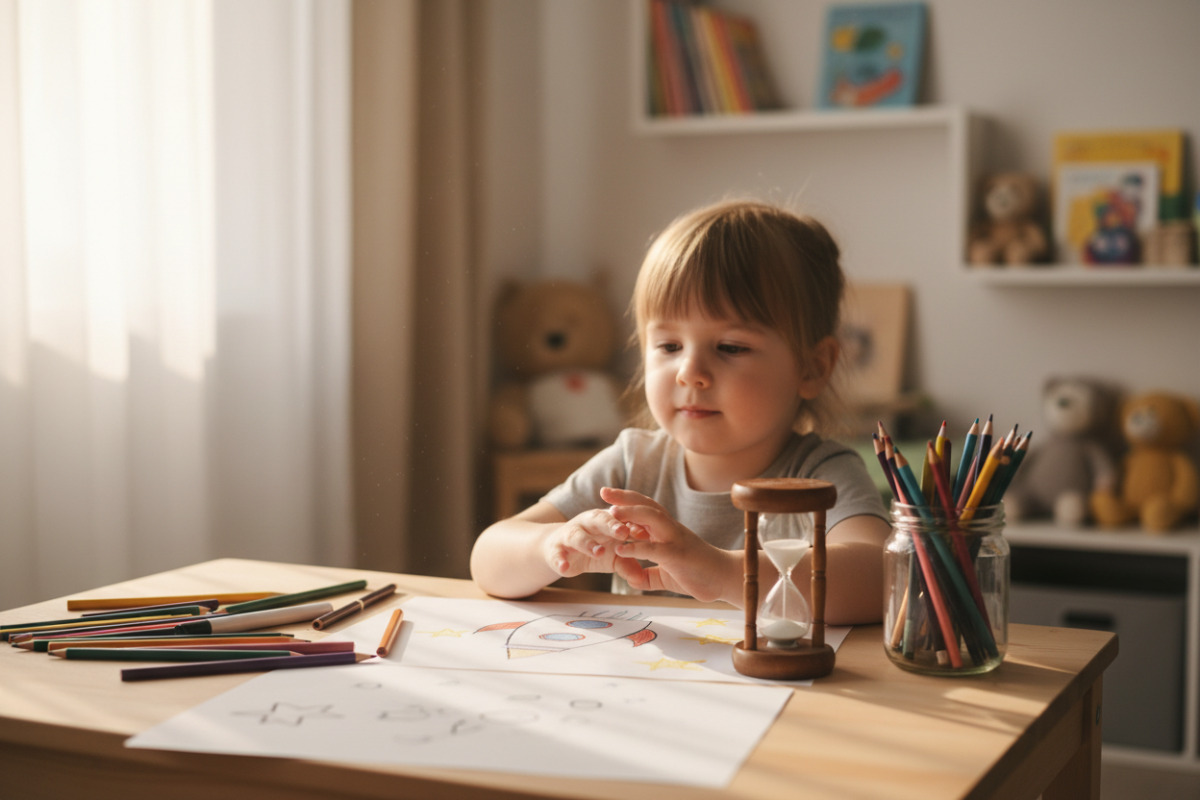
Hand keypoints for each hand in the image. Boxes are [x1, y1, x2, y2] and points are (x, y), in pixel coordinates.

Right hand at [542, 508, 638, 578]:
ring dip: (588, 543)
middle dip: (612, 525)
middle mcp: (587, 523)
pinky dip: (560, 560)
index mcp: (606, 521)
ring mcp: (570, 534)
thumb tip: (640, 578)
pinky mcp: (556, 548)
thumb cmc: (593, 548)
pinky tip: (564, 567)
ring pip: (578, 535)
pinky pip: (557, 553)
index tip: (644, 532)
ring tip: (599, 552)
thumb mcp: (613, 558)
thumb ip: (627, 565)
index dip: (632, 523)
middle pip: (600, 519)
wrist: (560, 549)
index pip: (620, 518)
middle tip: (624, 532)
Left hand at [600, 486, 738, 602]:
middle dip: (624, 497)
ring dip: (631, 513)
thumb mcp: (667, 576)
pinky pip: (655, 549)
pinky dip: (637, 547)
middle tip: (603, 490)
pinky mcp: (678, 556)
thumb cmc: (698, 574)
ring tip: (610, 512)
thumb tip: (632, 580)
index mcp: (667, 531)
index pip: (645, 509)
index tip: (608, 496)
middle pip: (646, 505)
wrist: (725, 579)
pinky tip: (621, 549)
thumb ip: (649, 575)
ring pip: (652, 518)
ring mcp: (675, 540)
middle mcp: (671, 530)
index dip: (627, 501)